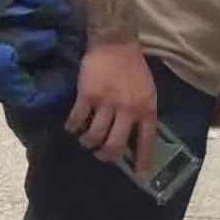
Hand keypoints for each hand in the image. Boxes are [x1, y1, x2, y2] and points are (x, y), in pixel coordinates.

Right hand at [67, 40, 157, 170]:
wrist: (115, 44)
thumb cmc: (134, 68)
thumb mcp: (148, 92)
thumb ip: (143, 112)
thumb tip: (136, 134)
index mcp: (146, 109)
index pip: (146, 141)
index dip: (143, 160)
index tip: (141, 175)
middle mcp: (127, 110)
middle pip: (116, 144)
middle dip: (106, 155)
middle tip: (101, 156)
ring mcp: (106, 103)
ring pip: (95, 135)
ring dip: (88, 142)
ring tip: (85, 141)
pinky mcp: (87, 95)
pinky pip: (78, 119)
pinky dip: (73, 126)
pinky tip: (71, 127)